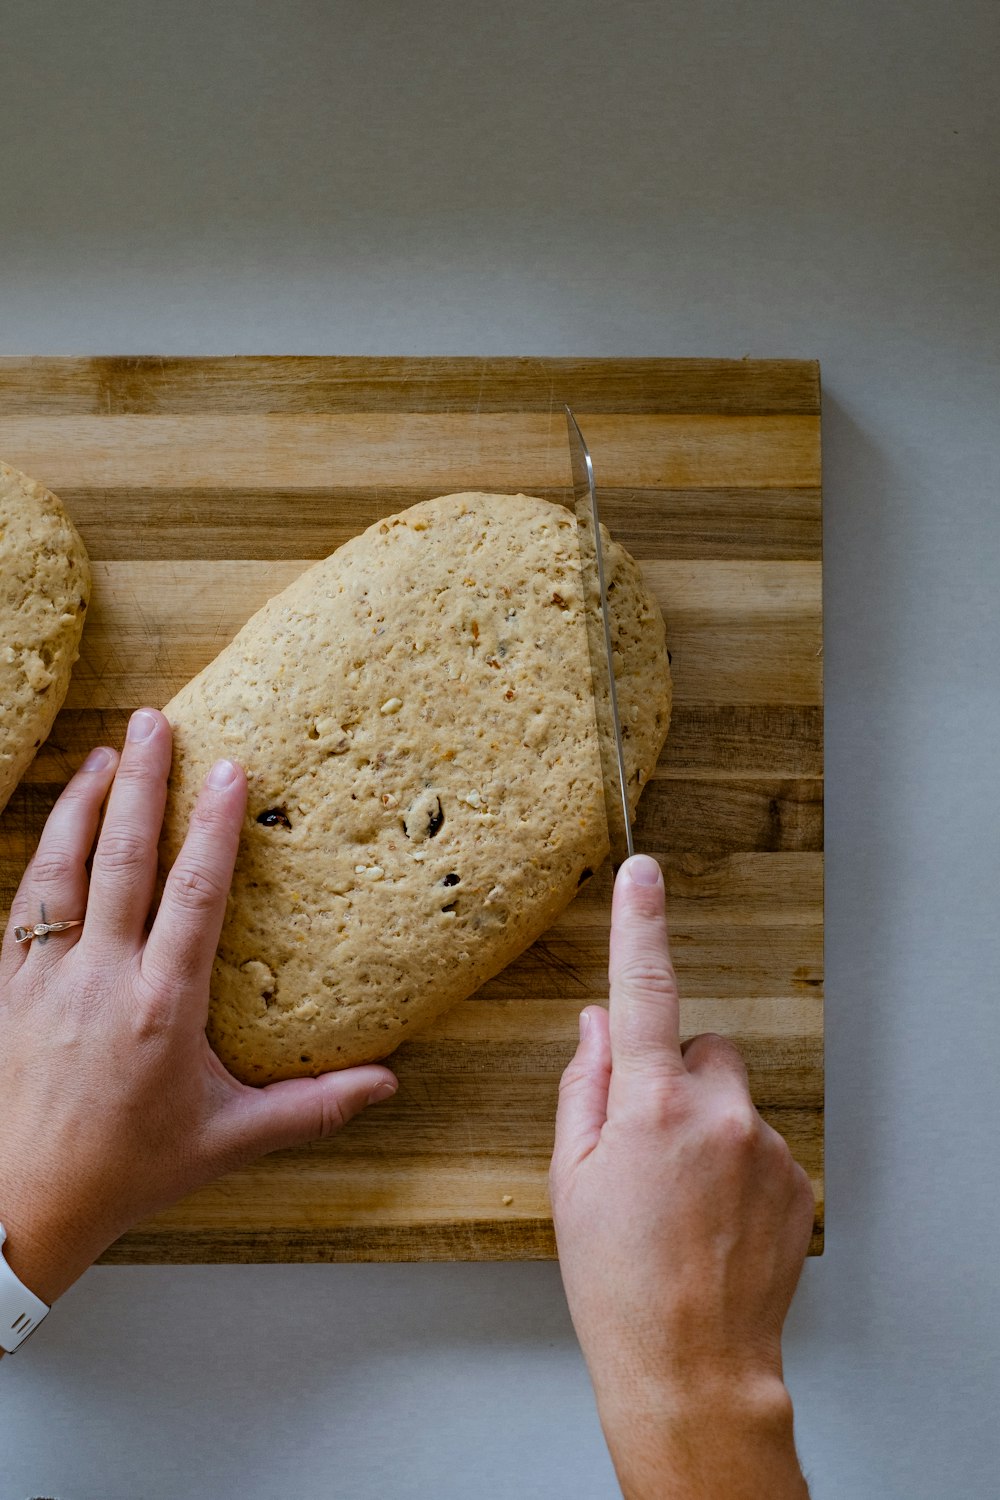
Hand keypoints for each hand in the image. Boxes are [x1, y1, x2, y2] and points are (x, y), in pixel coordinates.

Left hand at [0, 708, 396, 1310]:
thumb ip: (310, 1108)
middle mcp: (99, 977)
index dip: (213, 829)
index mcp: (160, 1006)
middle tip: (155, 723)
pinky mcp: (7, 987)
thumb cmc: (124, 1171)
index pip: (194, 896)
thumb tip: (388, 1084)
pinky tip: (56, 827)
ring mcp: (44, 978)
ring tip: (103, 753)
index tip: (228, 770)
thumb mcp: (227, 1141)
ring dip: (84, 804)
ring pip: (63, 868)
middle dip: (142, 782)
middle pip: (123, 858)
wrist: (16, 1206)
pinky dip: (43, 853)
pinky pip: (25, 903)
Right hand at [550, 854, 814, 1499]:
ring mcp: (766, 1147)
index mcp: (649, 1106)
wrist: (691, 1367)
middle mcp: (718, 1114)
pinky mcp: (800, 1180)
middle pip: (701, 1048)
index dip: (641, 925)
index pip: (644, 991)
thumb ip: (585, 1086)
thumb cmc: (616, 1281)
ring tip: (682, 1197)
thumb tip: (598, 1026)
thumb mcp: (571, 1177)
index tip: (643, 875)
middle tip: (645, 1144)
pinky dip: (740, 1163)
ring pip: (733, 1097)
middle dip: (675, 1076)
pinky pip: (763, 1140)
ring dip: (709, 1123)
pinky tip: (715, 1218)